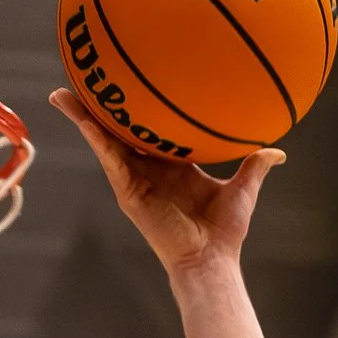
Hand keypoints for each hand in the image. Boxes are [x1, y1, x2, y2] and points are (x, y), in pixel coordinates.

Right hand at [50, 89, 280, 272]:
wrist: (212, 259)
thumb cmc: (225, 231)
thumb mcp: (242, 190)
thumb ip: (254, 165)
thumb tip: (277, 151)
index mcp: (170, 165)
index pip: (146, 130)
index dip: (134, 108)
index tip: (125, 82)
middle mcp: (148, 169)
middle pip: (117, 131)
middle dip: (98, 107)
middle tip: (81, 77)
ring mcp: (134, 180)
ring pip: (104, 141)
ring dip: (83, 117)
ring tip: (61, 93)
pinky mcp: (128, 192)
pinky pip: (109, 159)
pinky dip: (94, 138)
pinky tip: (82, 119)